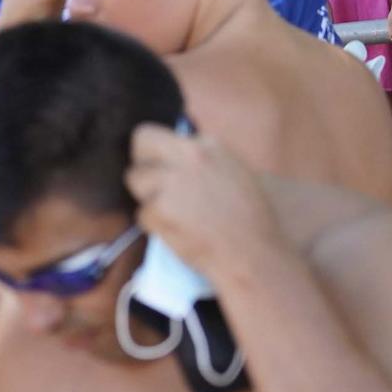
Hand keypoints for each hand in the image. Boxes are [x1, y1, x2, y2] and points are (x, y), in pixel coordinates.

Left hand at [126, 123, 283, 277]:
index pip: (163, 134)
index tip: (167, 171)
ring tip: (176, 217)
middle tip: (153, 187)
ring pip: (135, 179)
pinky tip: (180, 233)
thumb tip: (172, 156)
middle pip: (141, 141)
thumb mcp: (235, 175)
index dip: (161, 156)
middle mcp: (188, 156)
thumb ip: (204, 160)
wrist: (255, 256)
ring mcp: (172, 180)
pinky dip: (155, 226)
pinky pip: (141, 214)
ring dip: (148, 198)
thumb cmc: (250, 222)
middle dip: (143, 162)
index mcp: (209, 146)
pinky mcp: (160, 209)